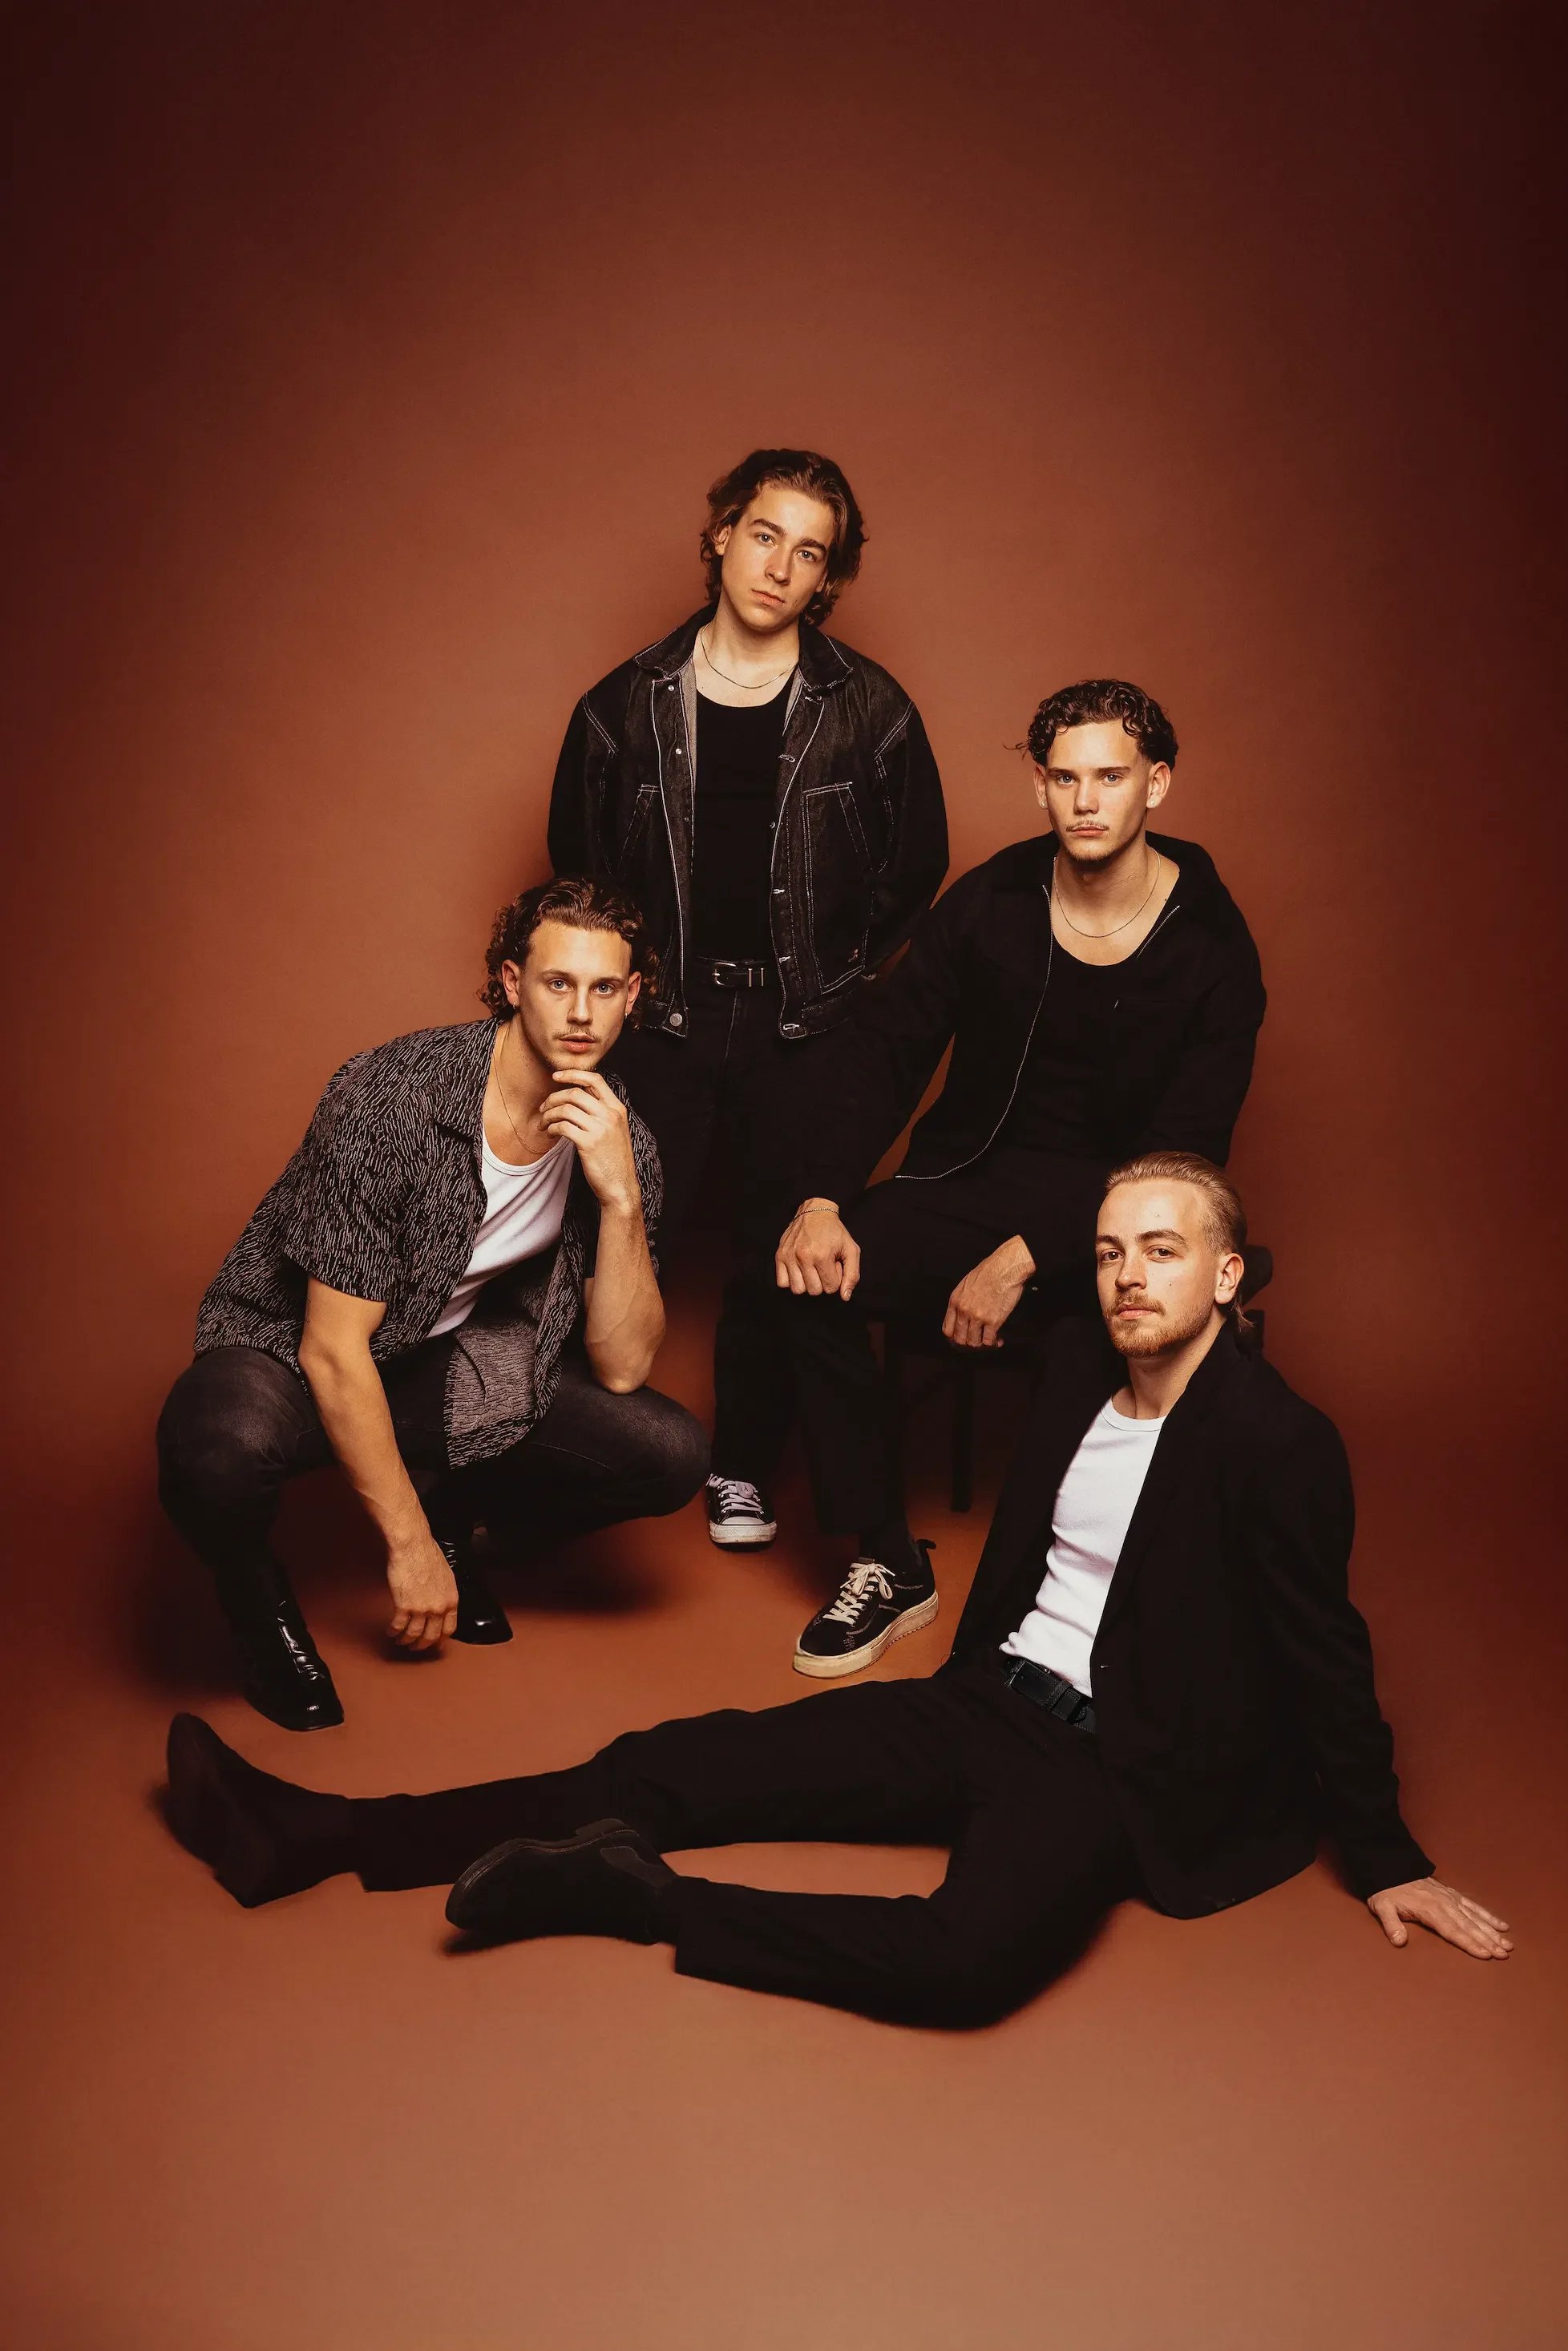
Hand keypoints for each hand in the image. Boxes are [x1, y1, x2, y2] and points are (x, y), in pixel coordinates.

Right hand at [386, 1530, 458, 1651]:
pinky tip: (391, 1631)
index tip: (435, 1643)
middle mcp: (438, 1608)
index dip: (440, 1639)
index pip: (449, 1629)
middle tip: (415, 1647)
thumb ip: (443, 1594)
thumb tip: (439, 1603)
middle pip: (431, 1636)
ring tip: (400, 1640)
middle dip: (422, 1645)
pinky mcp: (404, 1606)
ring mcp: (421, 1609)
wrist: (413, 1546)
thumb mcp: (445, 1576)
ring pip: (413, 1635)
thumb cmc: (427, 1554)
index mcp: (451, 1600)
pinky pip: (399, 1626)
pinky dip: (394, 1631)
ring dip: (405, 1640)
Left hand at [543, 1070, 638, 1213]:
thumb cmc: (613, 1158)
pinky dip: (551, 1128)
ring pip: (565, 1109)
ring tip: (544, 1124)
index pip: (595, 1079)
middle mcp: (610, 1115)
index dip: (573, 1074)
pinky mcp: (588, 1143)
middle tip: (543, 1108)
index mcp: (617, 1109)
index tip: (556, 1076)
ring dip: (549, 1115)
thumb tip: (575, 1096)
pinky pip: (563, 1126)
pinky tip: (550, 1134)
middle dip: (553, 1098)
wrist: (620, 1185)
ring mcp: (600, 1129)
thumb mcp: (614, 1129)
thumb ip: (600, 1111)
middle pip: (574, 1093)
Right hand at [776, 1200, 860, 1298]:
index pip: (830, 1288)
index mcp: (822, 1255)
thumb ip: (852, 1275)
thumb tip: (845, 1296)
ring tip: (811, 1269)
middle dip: (822, 1282)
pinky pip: (782, 1283)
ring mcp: (789, 1256)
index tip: (833, 1266)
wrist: (815, 1212)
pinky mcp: (779, 1255)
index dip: (835, 1279)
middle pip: (814, 1291)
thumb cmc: (834, 1232)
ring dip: (806, 1283)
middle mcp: (803, 1256)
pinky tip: (799, 1270)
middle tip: (823, 1266)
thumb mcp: (851, 1250)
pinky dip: (791, 1280)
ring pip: (798, 1290)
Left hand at [943, 1236, 1035, 1348]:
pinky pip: (989, 1340)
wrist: (1005, 1268)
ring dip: (981, 1344)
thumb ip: (961, 1300)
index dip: (954, 1338)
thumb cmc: (989, 1271)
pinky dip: (993, 1343)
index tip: (961, 1339)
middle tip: (976, 1342)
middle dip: (968, 1343)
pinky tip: (997, 1340)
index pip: (947, 1329)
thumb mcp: (966, 1284)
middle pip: (959, 1339)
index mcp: (955, 1301)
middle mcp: (963, 1311)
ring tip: (988, 1341)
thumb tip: (962, 1313)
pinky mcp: (993, 1321)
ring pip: (973, 1342)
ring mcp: (977, 1317)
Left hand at [1367, 1876, 1512, 1960]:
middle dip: (1488, 1941)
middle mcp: (1445, 1904)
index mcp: (1430, 1910)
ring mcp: (1451, 1898)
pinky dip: (1488, 1916)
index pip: (1453, 1931)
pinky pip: (1474, 1906)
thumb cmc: (1387, 1891)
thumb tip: (1399, 1941)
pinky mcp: (1453, 1894)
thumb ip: (1391, 1925)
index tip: (1485, 1954)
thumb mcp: (1382, 1907)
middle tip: (1504, 1954)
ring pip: (1475, 1917)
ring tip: (1508, 1945)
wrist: (1390, 1868)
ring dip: (1492, 1932)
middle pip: (1469, 1926)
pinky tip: (1502, 1925)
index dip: (1469, 1944)